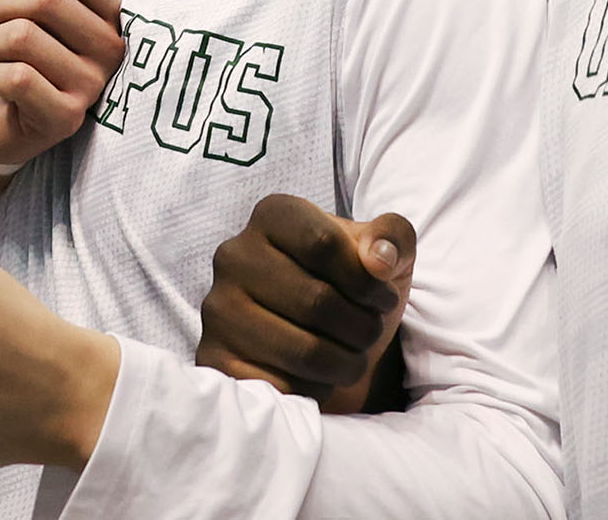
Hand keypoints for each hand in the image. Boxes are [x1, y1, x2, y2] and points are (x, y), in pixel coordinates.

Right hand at [197, 194, 413, 413]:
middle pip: (317, 301)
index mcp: (272, 215)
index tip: (382, 298)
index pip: (323, 244)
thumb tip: (379, 259)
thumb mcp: (386, 254)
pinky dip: (313, 391)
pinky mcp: (215, 357)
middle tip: (370, 334)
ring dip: (346, 364)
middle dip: (362, 328)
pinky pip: (280, 386)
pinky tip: (316, 378)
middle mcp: (234, 254)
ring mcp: (219, 308)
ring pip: (304, 351)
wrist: (321, 337)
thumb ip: (393, 238)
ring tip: (350, 357)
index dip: (367, 281)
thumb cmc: (353, 288)